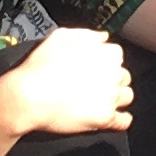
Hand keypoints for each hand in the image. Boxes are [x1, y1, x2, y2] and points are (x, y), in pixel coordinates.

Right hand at [0, 28, 134, 137]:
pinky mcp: (104, 118)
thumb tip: (104, 37)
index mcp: (107, 54)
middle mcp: (114, 74)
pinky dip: (120, 120)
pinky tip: (112, 118)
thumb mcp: (62, 37)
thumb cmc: (42, 65)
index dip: (104, 62)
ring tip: (101, 101)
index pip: (116, 56)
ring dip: (117, 98)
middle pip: (123, 76)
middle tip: (95, 85)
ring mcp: (111, 97)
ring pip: (126, 97)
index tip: (93, 67)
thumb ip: (88, 35)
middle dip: (112, 80)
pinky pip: (124, 120)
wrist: (29, 96)